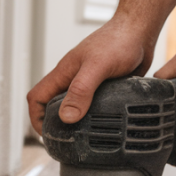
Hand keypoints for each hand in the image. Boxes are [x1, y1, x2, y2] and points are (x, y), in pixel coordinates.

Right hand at [27, 17, 155, 134]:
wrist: (139, 30)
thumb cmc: (118, 41)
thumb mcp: (97, 67)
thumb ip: (81, 90)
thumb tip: (66, 117)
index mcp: (64, 73)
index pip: (37, 97)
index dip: (36, 117)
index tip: (47, 135)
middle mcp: (73, 79)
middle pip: (53, 105)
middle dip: (56, 125)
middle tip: (68, 144)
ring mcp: (89, 83)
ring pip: (74, 106)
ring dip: (77, 122)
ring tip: (87, 140)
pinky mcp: (105, 87)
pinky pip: (94, 105)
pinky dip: (96, 117)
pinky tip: (107, 125)